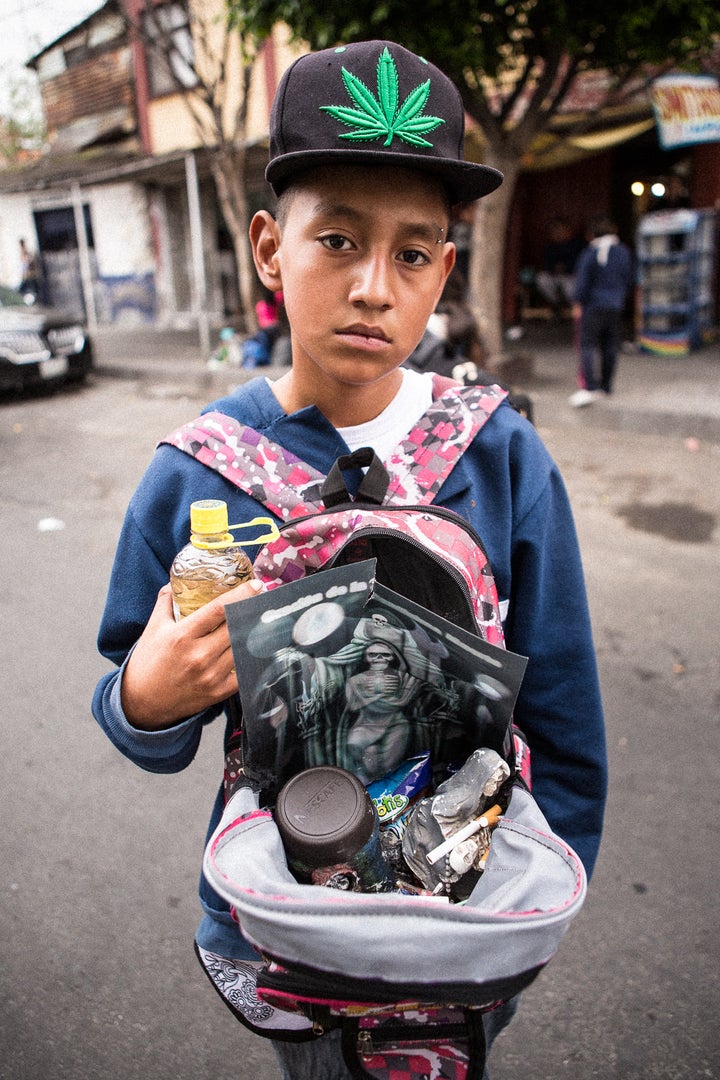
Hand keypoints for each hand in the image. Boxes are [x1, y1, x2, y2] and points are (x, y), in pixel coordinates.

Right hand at [121, 579, 262, 729]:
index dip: (240, 595)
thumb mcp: (153, 628)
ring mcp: (211, 675)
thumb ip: (166, 602)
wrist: (142, 703)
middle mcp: (199, 655)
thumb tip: (176, 582)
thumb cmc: (148, 662)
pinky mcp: (218, 692)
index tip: (255, 585)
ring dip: (253, 634)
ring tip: (259, 623)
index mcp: (182, 636)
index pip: (218, 609)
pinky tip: (252, 649)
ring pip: (243, 648)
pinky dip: (249, 659)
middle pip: (237, 627)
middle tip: (261, 602)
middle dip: (252, 612)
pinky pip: (244, 672)